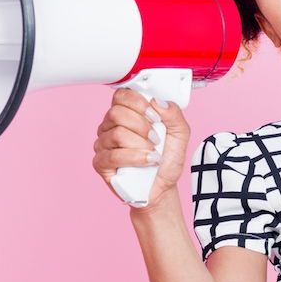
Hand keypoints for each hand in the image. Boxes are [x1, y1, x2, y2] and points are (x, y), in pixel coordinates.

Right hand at [92, 87, 190, 209]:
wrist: (163, 187)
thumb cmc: (167, 159)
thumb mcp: (179, 133)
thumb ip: (173, 113)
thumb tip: (157, 100)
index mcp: (127, 113)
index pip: (121, 95)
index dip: (138, 102)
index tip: (154, 116)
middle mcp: (111, 126)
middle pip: (117, 113)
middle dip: (142, 126)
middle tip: (156, 138)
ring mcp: (103, 144)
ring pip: (116, 134)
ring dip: (141, 144)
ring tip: (153, 153)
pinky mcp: (100, 163)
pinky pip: (113, 155)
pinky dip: (135, 158)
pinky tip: (148, 161)